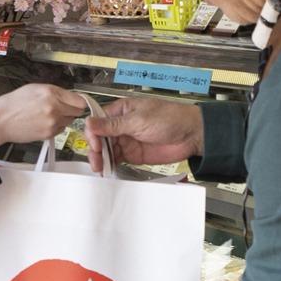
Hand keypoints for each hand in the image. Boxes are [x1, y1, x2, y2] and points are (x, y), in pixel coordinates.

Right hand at [0, 84, 88, 152]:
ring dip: (63, 118)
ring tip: (46, 115)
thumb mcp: (35, 88)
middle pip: (77, 112)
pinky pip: (60, 129)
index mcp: (51, 93)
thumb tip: (71, 97)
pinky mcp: (49, 134)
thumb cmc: (14, 104)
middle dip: (71, 109)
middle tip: (60, 108)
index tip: (77, 102)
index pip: (80, 100)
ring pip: (69, 121)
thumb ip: (56, 92)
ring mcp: (53, 122)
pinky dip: (55, 126)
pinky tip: (42, 122)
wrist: (1, 121)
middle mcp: (55, 108)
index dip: (78, 101)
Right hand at [84, 97, 203, 174]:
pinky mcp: (133, 154)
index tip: (95, 144)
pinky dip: (110, 165)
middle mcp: (121, 125)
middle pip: (100, 137)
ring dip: (101, 159)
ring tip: (99, 168)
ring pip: (106, 150)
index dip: (93, 133)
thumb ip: (113, 125)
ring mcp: (127, 140)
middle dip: (95, 148)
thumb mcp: (139, 120)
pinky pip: (116, 159)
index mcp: (121, 111)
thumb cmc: (170, 118)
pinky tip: (106, 170)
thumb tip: (90, 122)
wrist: (191, 135)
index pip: (98, 121)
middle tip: (96, 159)